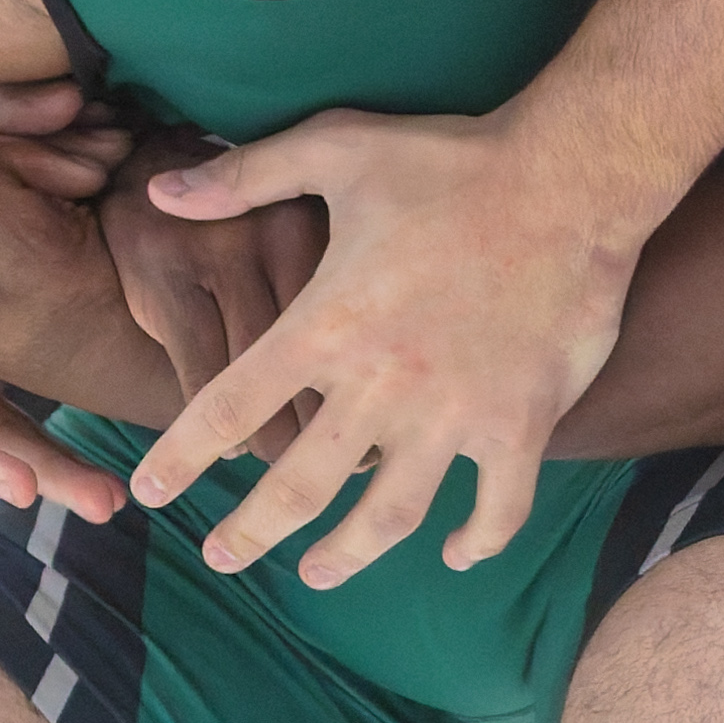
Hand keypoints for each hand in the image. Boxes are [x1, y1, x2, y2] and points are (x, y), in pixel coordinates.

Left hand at [0, 130, 186, 425]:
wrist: (163, 347)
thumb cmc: (100, 314)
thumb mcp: (24, 246)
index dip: (11, 161)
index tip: (82, 180)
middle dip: (39, 156)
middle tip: (103, 168)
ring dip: (61, 153)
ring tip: (115, 160)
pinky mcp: (12, 242)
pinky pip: (23, 178)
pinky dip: (64, 163)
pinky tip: (103, 163)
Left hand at [128, 108, 632, 589]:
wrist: (569, 177)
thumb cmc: (450, 159)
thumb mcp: (337, 148)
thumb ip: (246, 176)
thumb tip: (160, 192)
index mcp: (327, 325)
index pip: (229, 407)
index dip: (182, 457)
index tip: (154, 493)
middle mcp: (382, 385)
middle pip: (298, 484)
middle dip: (251, 532)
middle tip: (221, 559)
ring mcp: (454, 415)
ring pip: (388, 517)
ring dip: (346, 555)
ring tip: (315, 574)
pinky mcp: (521, 424)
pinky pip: (498, 509)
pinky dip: (478, 542)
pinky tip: (456, 555)